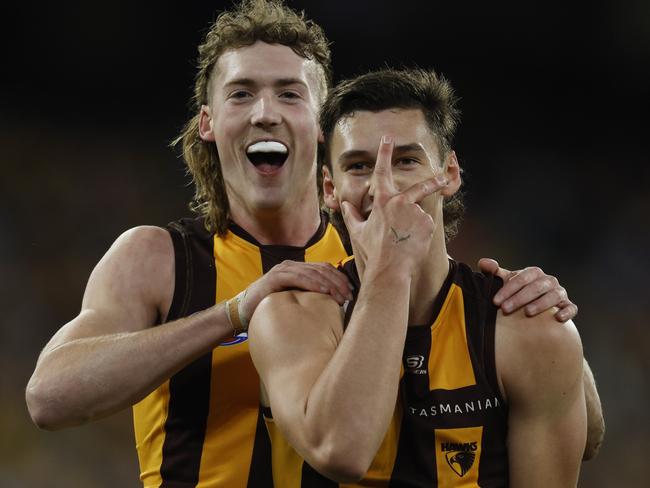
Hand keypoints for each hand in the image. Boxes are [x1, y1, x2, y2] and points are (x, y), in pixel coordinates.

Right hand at [239, 261, 352, 323]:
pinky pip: (298, 277)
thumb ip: (310, 296)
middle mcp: (292, 266)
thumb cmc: (271, 307)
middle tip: (349, 295)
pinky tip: (324, 290)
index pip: (325, 268)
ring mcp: (283, 270)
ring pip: (313, 272)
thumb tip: (334, 303)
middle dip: (339, 282)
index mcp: (299, 269)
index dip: (340, 278)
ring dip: (330, 283)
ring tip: (340, 295)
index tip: (351, 291)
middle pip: (322, 269)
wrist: (244, 311)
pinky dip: (313, 283)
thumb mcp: (294, 300)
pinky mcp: (275, 277)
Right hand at [341, 135, 447, 276]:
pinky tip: (413, 243)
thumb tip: (345, 205)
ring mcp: (416, 212)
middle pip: (420, 187)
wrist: (390, 268)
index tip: (388, 138)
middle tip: (443, 177)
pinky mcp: (428, 223)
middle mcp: (401, 202)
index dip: (384, 153)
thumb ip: (352, 215)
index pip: (382, 171)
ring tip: (404, 241)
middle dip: (433, 181)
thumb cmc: (373, 250)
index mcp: (383, 201)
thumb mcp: (358, 231)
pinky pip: (425, 226)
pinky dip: (421, 233)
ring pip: (418, 215)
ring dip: (414, 225)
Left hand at [478, 258, 576, 321]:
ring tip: (528, 313)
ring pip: (554, 296)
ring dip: (541, 304)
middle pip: (536, 287)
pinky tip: (558, 318)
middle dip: (520, 298)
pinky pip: (571, 307)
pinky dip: (567, 311)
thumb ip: (494, 272)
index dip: (508, 289)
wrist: (535, 304)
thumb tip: (483, 262)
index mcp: (533, 273)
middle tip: (505, 309)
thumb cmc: (518, 291)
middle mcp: (549, 281)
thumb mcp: (507, 281)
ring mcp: (560, 293)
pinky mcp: (568, 305)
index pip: (521, 278)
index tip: (495, 301)